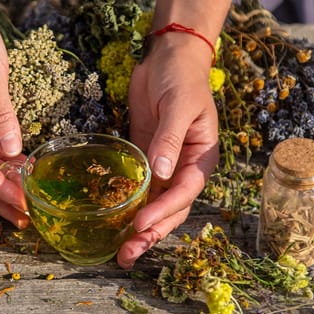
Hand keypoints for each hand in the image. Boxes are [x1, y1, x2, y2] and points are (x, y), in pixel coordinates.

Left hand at [117, 34, 219, 268]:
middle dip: (151, 233)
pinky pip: (138, 188)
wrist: (168, 58)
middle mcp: (183, 168)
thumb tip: (160, 174)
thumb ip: (169, 140)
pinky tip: (113, 221)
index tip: (140, 225)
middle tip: (127, 255)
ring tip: (121, 252)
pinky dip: (128, 206)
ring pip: (153, 204)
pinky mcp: (144, 158)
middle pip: (170, 209)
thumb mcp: (179, 106)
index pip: (184, 193)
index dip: (164, 212)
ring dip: (138, 228)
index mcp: (200, 158)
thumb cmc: (182, 78)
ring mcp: (163, 166)